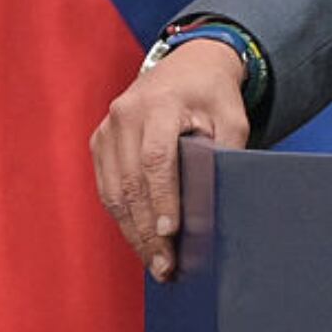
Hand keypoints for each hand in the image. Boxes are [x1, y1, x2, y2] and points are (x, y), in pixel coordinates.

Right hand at [90, 38, 250, 279]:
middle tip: (165, 266)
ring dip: (132, 231)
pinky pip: (107, 186)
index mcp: (159, 104)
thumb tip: (213, 204)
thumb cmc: (213, 94)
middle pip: (131, 182)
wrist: (188, 65)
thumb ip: (223, 154)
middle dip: (147, 230)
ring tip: (154, 263)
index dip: (162, 198)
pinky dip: (122, 217)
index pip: (156, 158)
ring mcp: (108, 127)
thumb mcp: (232, 117)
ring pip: (114, 191)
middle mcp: (126, 114)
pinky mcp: (100, 140)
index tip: (169, 232)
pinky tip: (139, 240)